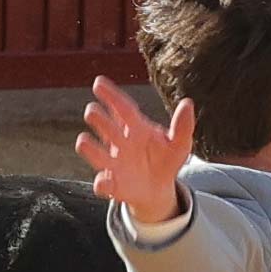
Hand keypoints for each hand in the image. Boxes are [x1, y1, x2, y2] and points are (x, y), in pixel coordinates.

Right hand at [74, 77, 195, 226]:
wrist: (160, 189)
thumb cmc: (166, 160)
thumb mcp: (179, 144)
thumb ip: (183, 125)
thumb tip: (187, 103)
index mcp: (136, 128)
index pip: (123, 108)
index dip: (111, 96)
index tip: (98, 82)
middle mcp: (120, 143)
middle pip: (106, 127)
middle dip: (98, 119)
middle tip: (92, 111)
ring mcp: (114, 163)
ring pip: (96, 154)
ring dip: (89, 148)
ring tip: (82, 141)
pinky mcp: (113, 186)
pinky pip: (103, 185)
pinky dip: (102, 183)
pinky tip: (104, 181)